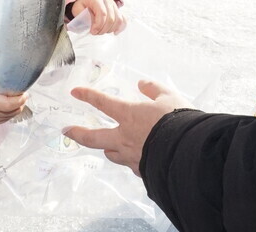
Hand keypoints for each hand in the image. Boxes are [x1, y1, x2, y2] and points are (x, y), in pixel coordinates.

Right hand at [0, 78, 28, 126]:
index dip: (20, 100)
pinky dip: (10, 113)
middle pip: (11, 111)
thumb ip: (3, 80)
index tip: (25, 94)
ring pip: (10, 116)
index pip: (8, 105)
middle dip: (20, 103)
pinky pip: (6, 119)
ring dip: (16, 108)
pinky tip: (9, 106)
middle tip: (22, 95)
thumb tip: (18, 78)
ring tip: (16, 99)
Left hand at [64, 80, 186, 175]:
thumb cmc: (179, 122)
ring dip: (108, 148)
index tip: (75, 92)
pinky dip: (131, 160)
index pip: (103, 103)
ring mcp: (131, 156)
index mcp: (129, 115)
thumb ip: (154, 89)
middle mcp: (125, 137)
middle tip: (68, 131)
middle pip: (93, 137)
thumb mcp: (169, 97)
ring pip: (111, 154)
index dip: (88, 96)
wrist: (188, 152)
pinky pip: (130, 165)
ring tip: (108, 146)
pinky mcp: (141, 171)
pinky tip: (137, 159)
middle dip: (78, 134)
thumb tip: (143, 84)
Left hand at [71, 0, 125, 34]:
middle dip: (103, 29)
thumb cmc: (83, 3)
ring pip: (118, 19)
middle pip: (111, 18)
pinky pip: (123, 19)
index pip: (102, 13)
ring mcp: (114, 4)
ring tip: (102, 31)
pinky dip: (120, 27)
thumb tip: (90, 24)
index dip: (99, 25)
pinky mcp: (117, 9)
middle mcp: (107, 0)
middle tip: (95, 32)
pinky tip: (115, 32)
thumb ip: (82, 16)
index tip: (93, 31)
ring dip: (110, 29)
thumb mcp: (77, 8)